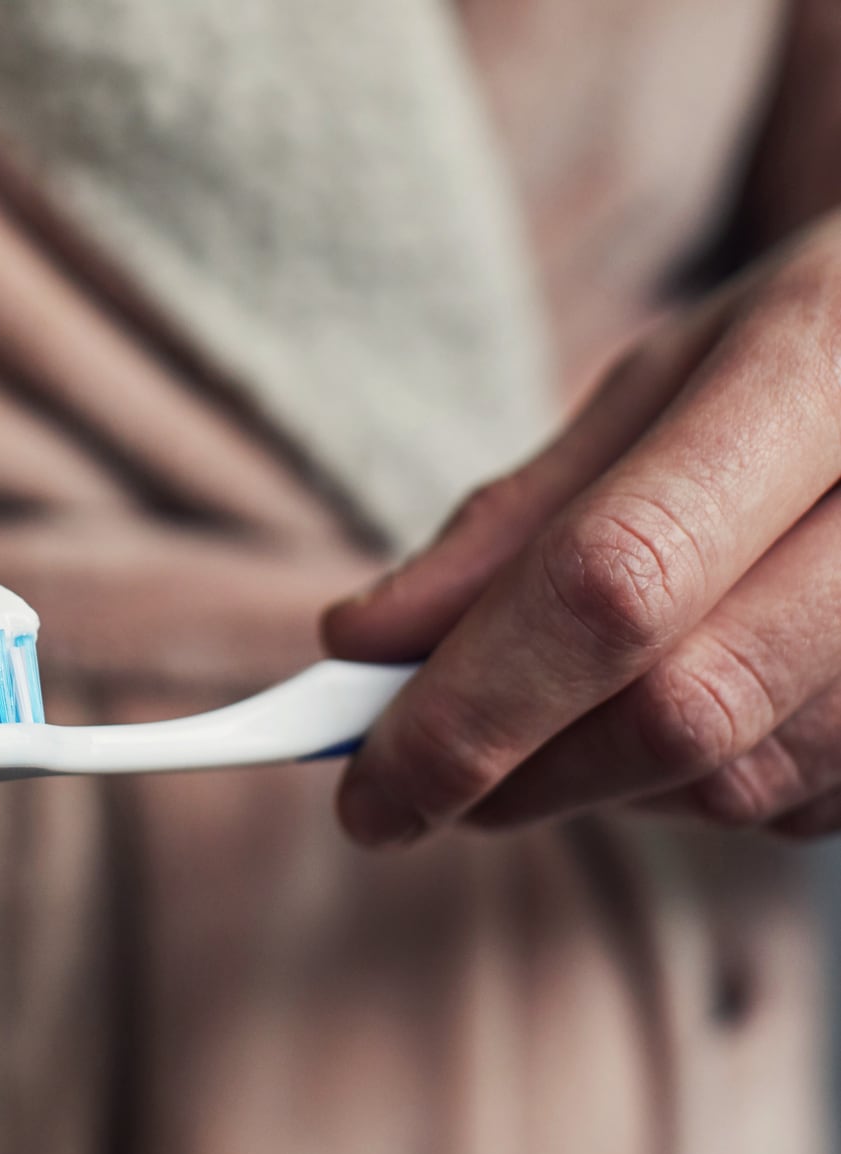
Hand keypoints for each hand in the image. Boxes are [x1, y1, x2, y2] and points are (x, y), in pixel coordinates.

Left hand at [324, 218, 840, 845]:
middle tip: (411, 789)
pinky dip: (697, 790)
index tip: (368, 787)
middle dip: (514, 775)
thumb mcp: (668, 376)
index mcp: (827, 367)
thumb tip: (361, 642)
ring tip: (555, 722)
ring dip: (601, 788)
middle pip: (683, 711)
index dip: (473, 706)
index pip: (618, 581)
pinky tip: (675, 715)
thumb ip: (518, 513)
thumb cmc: (819, 347)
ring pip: (742, 782)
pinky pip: (801, 804)